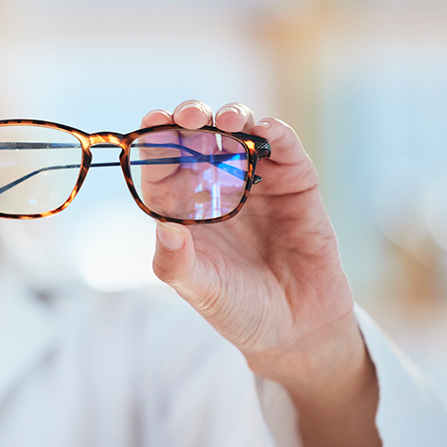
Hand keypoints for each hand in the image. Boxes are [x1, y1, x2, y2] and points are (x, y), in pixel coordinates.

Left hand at [145, 101, 381, 446]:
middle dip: (191, 119)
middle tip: (188, 117)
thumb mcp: (198, 289)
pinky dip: (275, 134)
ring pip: (240, 132)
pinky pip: (284, 149)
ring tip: (227, 121)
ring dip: (232, 117)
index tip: (151, 122)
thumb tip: (164, 230)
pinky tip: (266, 131)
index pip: (162, 163)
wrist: (295, 329)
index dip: (155, 140)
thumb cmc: (236, 307)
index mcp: (182, 205)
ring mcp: (256, 181)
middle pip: (198, 137)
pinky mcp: (295, 184)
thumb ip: (176, 263)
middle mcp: (215, 185)